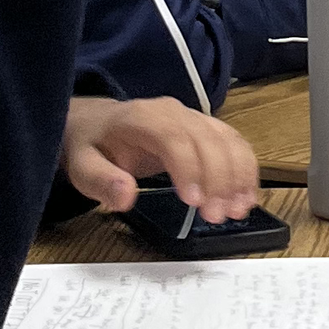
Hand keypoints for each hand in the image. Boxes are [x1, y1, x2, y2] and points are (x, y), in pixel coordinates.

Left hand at [64, 95, 260, 222]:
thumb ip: (101, 182)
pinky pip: (234, 143)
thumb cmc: (93, 147)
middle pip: (208, 139)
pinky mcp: (207, 128)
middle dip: (219, 179)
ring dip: (239, 176)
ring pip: (228, 140)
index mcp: (142, 118)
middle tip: (217, 216)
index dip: (189, 168)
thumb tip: (126, 196)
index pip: (173, 138)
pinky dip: (245, 169)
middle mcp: (174, 112)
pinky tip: (246, 197)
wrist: (98, 124)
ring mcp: (194, 117)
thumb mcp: (83, 166)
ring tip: (237, 210)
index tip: (194, 202)